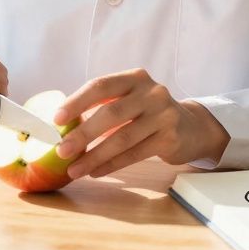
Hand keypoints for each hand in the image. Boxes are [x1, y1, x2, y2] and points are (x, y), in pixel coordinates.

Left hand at [52, 68, 228, 178]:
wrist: (191, 127)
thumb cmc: (148, 112)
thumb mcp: (130, 99)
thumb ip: (104, 105)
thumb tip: (63, 126)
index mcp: (134, 78)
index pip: (101, 86)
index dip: (77, 101)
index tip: (56, 119)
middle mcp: (151, 93)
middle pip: (110, 113)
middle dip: (83, 134)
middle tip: (61, 150)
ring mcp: (163, 115)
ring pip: (122, 138)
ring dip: (94, 156)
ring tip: (74, 169)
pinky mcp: (170, 138)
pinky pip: (134, 154)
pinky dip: (112, 165)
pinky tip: (95, 172)